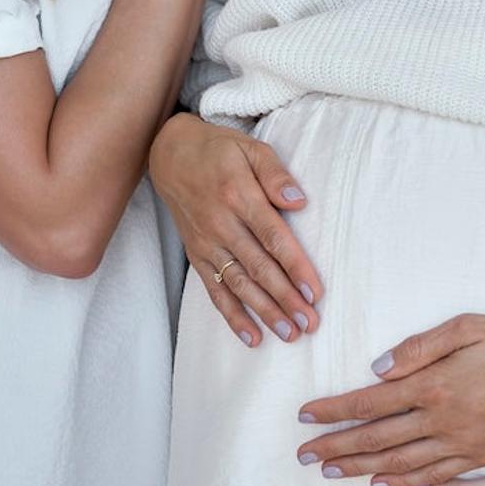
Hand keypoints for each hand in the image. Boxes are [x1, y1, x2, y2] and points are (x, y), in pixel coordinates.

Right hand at [148, 113, 322, 346]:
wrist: (170, 153)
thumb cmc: (220, 150)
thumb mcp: (252, 148)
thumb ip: (275, 174)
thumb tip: (299, 201)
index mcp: (239, 196)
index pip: (274, 238)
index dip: (295, 267)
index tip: (314, 292)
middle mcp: (221, 224)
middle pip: (258, 268)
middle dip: (285, 299)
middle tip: (309, 323)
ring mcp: (207, 243)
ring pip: (238, 285)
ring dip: (264, 312)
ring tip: (289, 334)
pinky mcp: (196, 255)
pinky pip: (215, 290)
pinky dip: (232, 316)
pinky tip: (252, 337)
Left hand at [297, 315, 484, 485]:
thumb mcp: (470, 327)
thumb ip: (420, 348)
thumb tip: (378, 369)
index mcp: (437, 384)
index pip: (371, 402)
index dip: (335, 411)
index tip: (306, 417)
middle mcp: (444, 420)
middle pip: (377, 438)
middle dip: (336, 447)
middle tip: (303, 455)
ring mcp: (462, 444)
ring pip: (399, 462)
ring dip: (359, 469)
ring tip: (330, 472)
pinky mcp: (480, 457)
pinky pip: (432, 477)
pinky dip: (401, 482)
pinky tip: (382, 484)